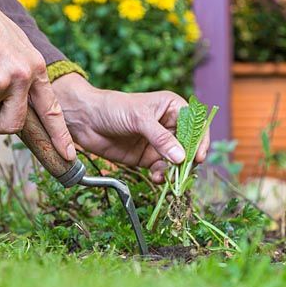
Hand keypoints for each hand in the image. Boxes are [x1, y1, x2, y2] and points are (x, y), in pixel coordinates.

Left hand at [52, 74, 210, 181]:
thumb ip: (160, 138)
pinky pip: (161, 170)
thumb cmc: (112, 107)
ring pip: (176, 162)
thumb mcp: (139, 118)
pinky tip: (156, 178)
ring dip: (174, 171)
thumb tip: (181, 157)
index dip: (201, 141)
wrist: (84, 119)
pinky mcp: (146, 158)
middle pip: (189, 147)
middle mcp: (169, 126)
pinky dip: (162, 176)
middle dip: (187, 160)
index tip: (198, 157)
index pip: (196, 125)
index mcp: (173, 108)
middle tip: (183, 172)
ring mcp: (158, 143)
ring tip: (166, 177)